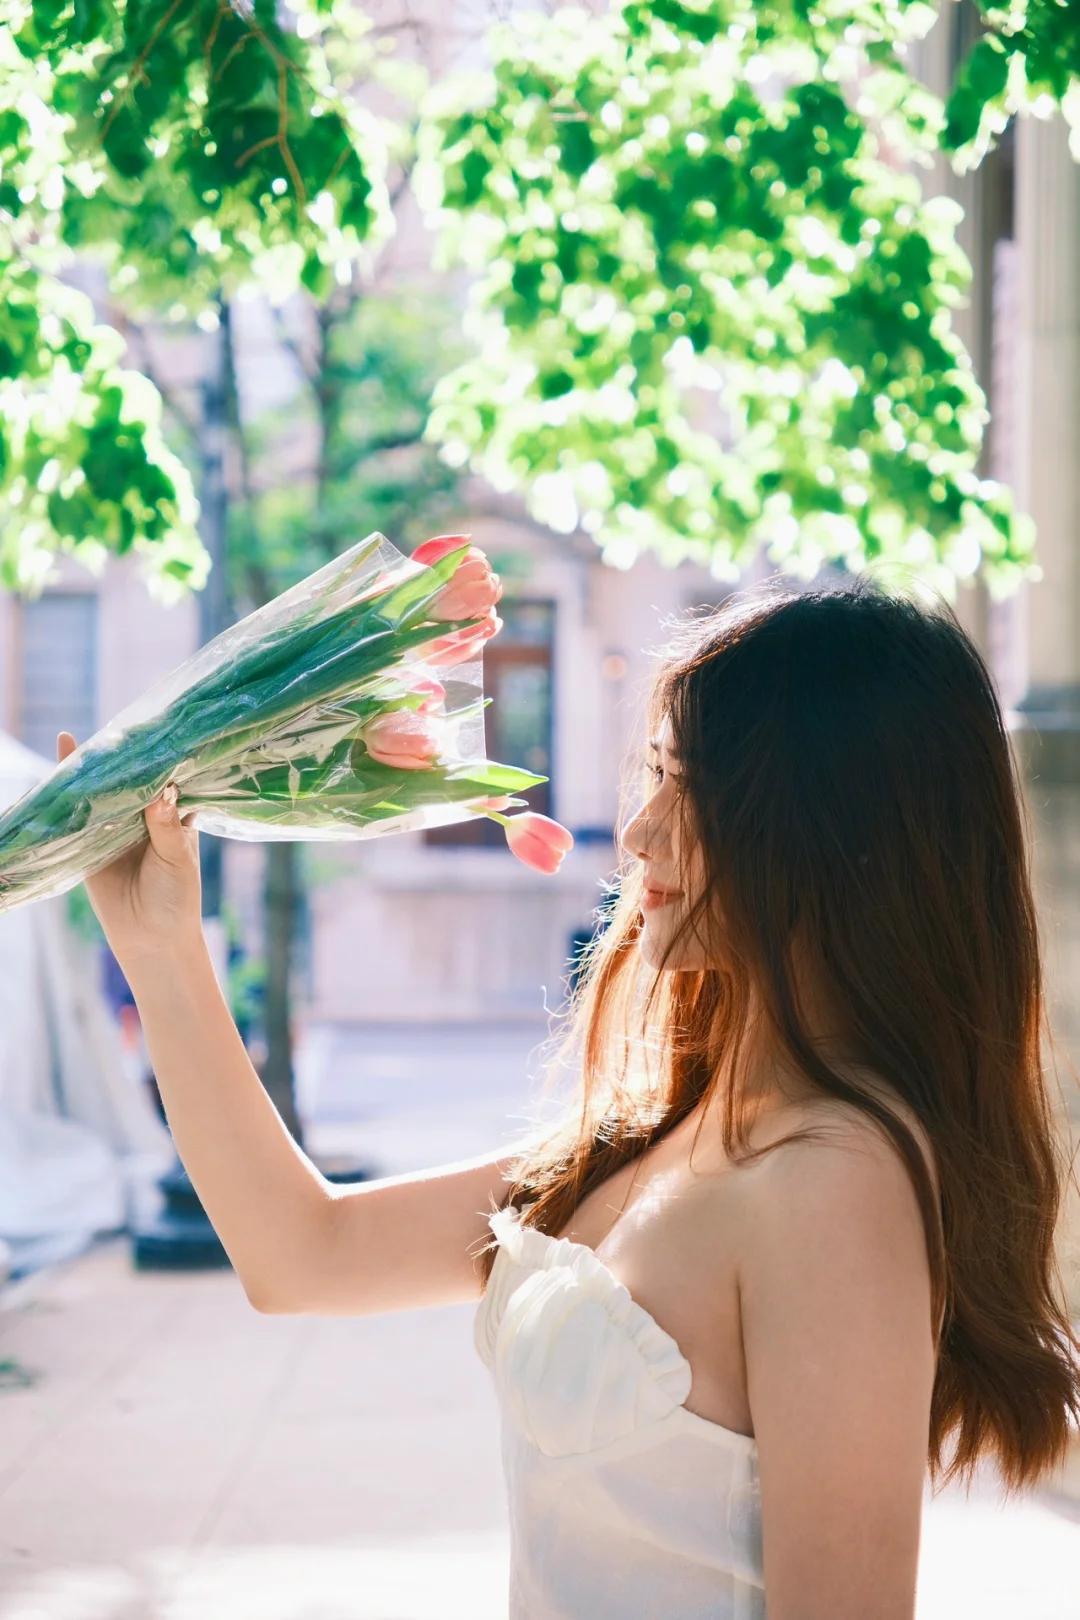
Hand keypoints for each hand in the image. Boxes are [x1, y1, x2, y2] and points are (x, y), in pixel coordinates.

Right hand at [57, 731, 202, 967]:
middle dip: (118, 759)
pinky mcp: (89, 847)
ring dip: (89, 773)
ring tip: (75, 741)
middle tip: (106, 729)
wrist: (153, 939)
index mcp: (173, 815)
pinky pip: (76, 820)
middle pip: (129, 782)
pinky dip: (67, 800)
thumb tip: (161, 790)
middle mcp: (143, 818)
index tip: (149, 729)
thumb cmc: (177, 896)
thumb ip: (166, 825)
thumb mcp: (177, 857)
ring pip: (101, 796)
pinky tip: (57, 774)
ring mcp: (115, 831)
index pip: (164, 779)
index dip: (157, 756)